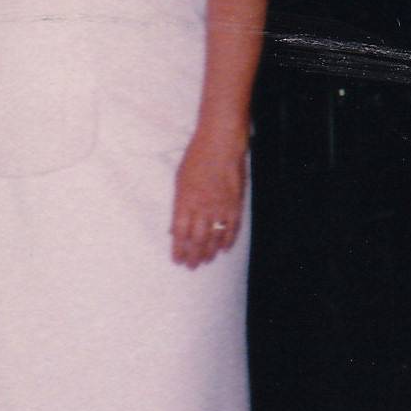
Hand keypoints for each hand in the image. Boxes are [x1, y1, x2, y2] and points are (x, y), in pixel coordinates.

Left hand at [170, 131, 244, 267]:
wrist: (220, 144)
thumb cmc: (196, 159)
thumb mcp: (179, 181)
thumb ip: (179, 206)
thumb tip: (175, 229)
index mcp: (184, 201)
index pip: (180, 233)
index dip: (179, 249)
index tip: (177, 260)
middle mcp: (202, 207)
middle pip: (197, 239)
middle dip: (193, 255)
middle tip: (191, 266)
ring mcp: (220, 207)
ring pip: (214, 237)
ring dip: (209, 252)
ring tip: (205, 261)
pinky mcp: (235, 204)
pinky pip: (232, 228)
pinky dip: (227, 240)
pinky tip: (223, 249)